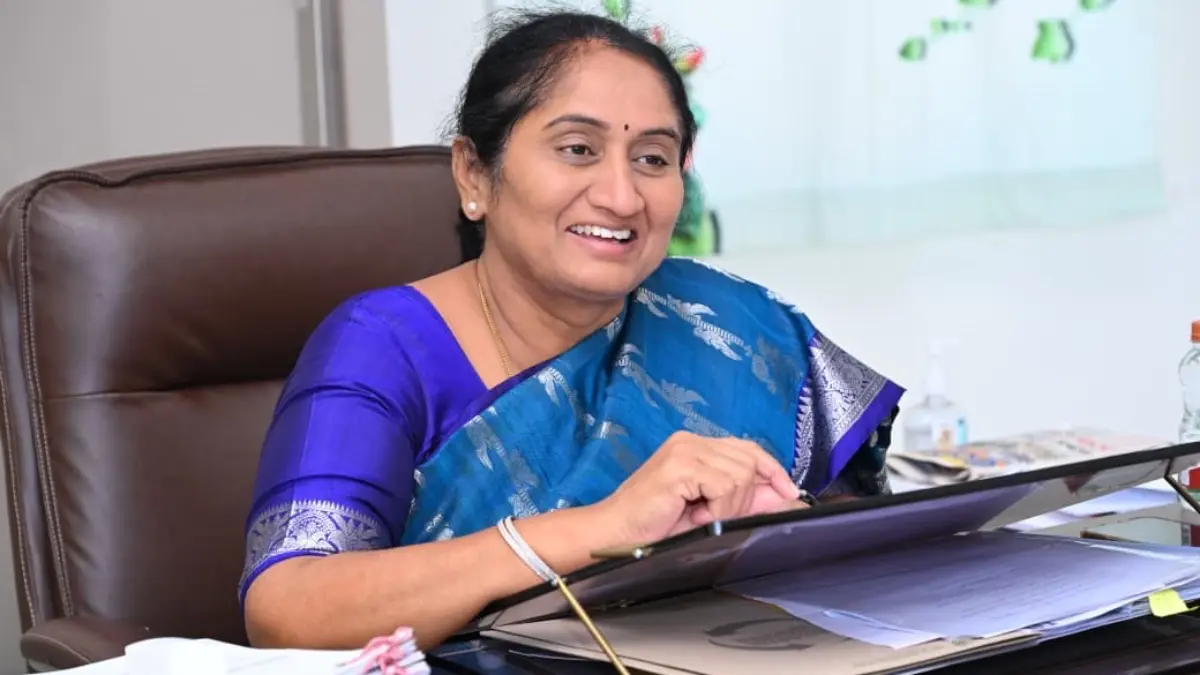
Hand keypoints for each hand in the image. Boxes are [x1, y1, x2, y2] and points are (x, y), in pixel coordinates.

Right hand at [595, 432, 802, 545]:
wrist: (614, 531)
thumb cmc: (655, 525)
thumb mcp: (708, 510)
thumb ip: (743, 498)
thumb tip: (783, 495)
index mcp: (696, 445)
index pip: (748, 448)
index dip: (772, 469)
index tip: (789, 491)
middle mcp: (691, 440)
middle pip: (749, 461)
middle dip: (745, 497)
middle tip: (717, 517)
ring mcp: (685, 449)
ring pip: (740, 475)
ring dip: (729, 506)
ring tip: (701, 516)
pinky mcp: (681, 465)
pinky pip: (725, 485)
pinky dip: (719, 508)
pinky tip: (696, 515)